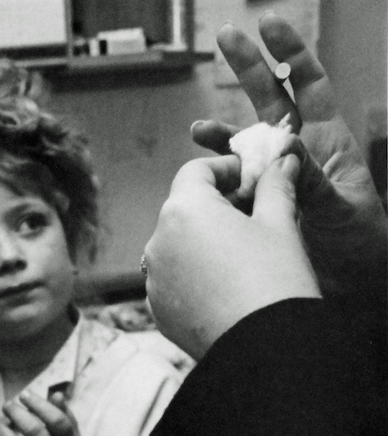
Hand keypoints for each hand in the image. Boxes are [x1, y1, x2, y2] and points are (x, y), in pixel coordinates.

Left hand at [144, 153, 319, 359]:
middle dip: (214, 206)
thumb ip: (275, 187)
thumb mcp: (280, 224)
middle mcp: (157, 242)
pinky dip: (193, 274)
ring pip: (176, 246)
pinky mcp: (158, 310)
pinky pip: (174, 280)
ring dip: (202, 241)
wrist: (263, 349)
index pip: (195, 172)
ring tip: (240, 252)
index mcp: (182, 211)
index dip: (225, 169)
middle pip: (183, 209)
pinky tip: (224, 285)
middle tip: (252, 212)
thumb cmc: (274, 279)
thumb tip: (281, 163)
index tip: (249, 177)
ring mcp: (153, 279)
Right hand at [191, 14, 386, 293]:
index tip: (268, 26)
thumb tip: (285, 143)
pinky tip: (201, 174)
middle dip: (249, 67)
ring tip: (198, 129)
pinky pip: (230, 183)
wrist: (349, 286)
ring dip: (221, 134)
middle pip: (270, 99)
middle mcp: (297, 152)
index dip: (290, 54)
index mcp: (326, 141)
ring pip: (243, 144)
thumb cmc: (360, 244)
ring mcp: (273, 178)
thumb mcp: (343, 208)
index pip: (308, 84)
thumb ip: (312, 177)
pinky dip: (214, 176)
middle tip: (226, 38)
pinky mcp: (256, 204)